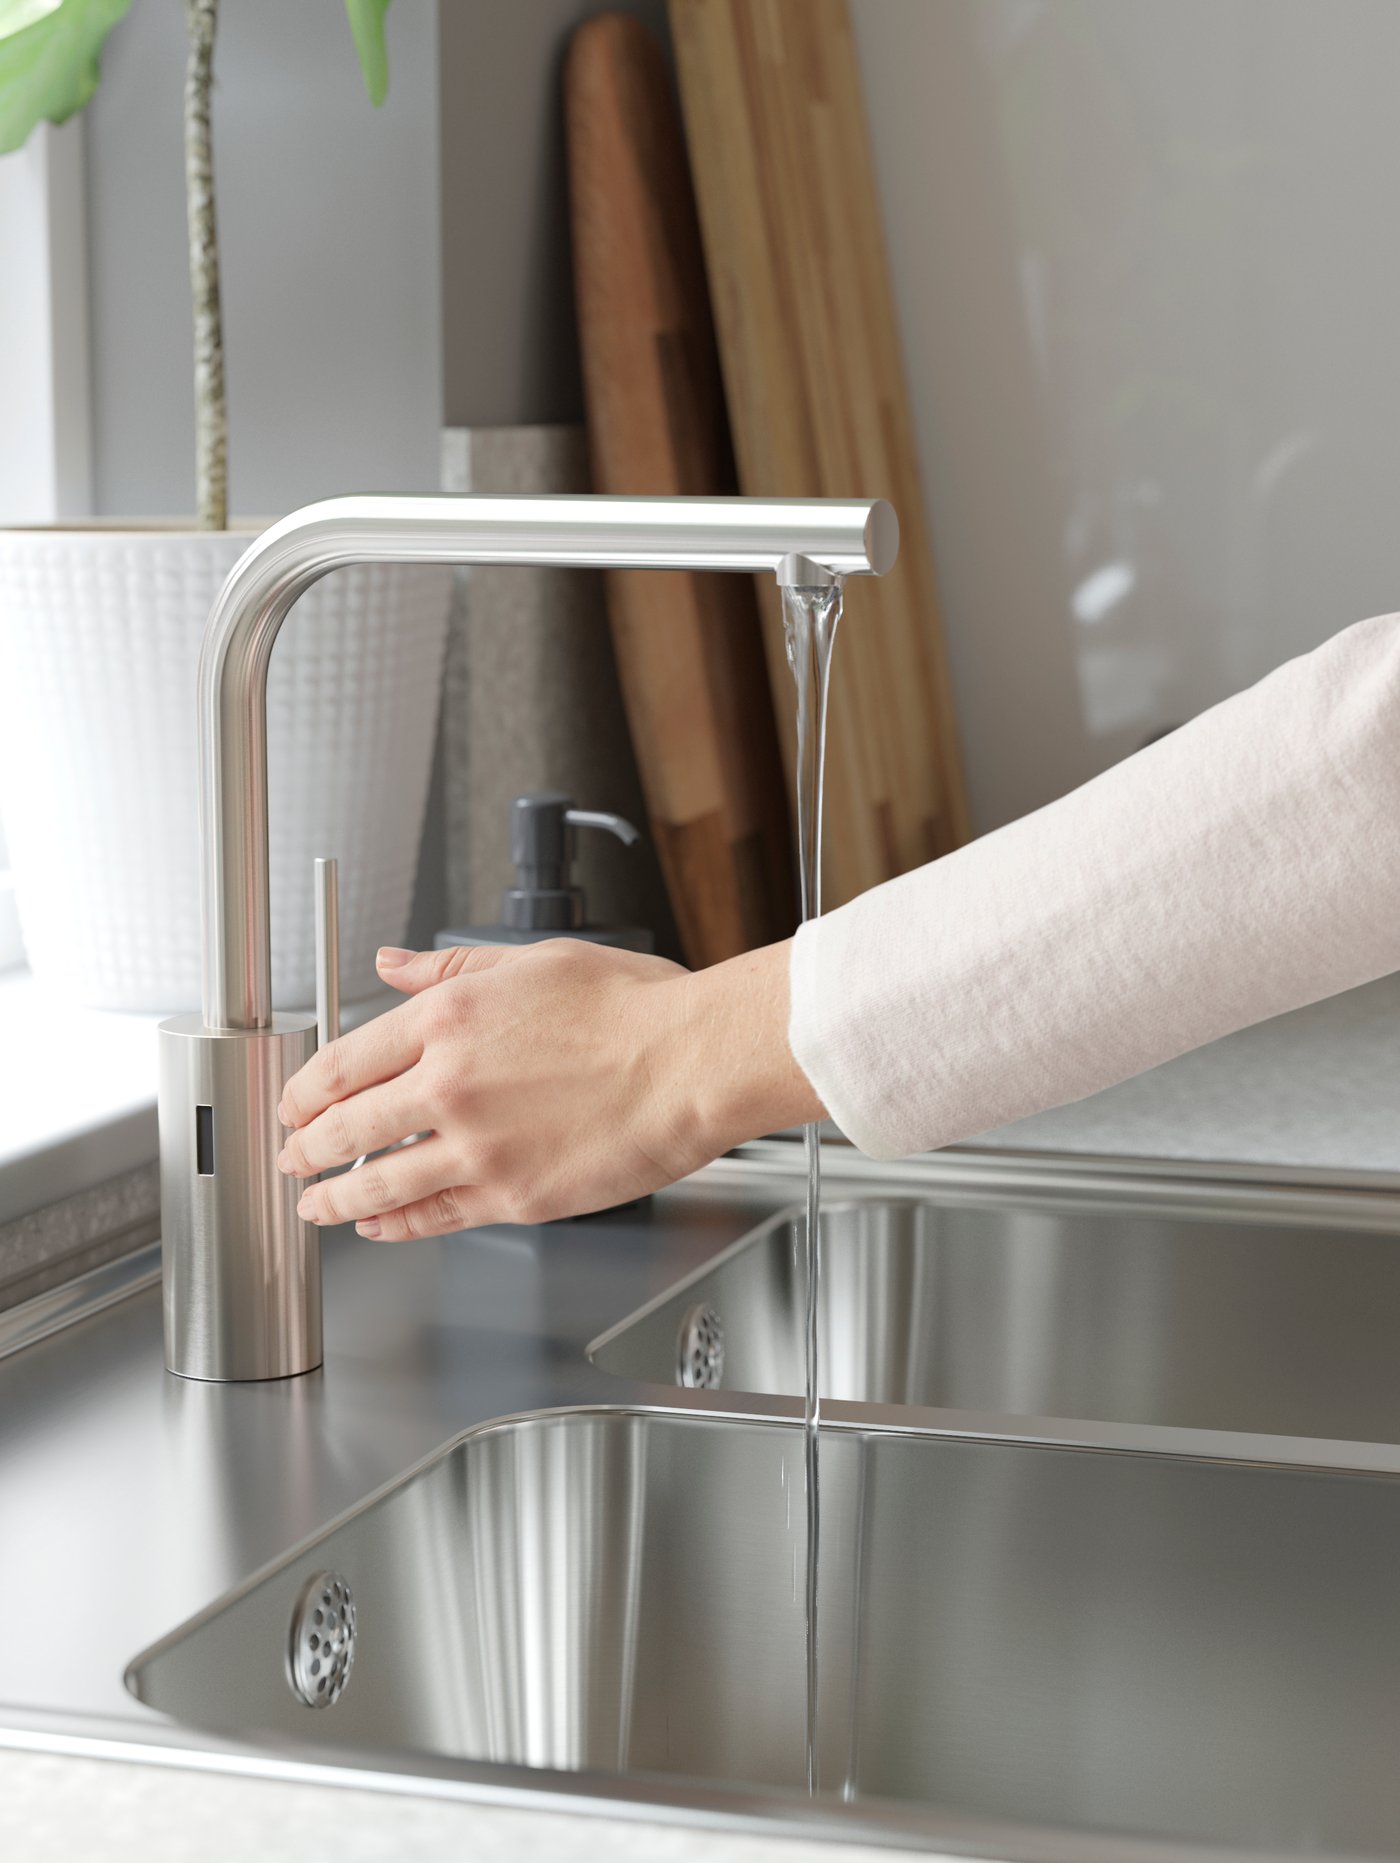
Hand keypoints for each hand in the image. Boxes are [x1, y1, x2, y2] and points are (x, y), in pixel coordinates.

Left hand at [276, 936, 821, 1239]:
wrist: (692, 1062)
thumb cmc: (633, 1008)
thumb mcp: (533, 961)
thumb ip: (449, 967)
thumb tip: (390, 962)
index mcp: (448, 1018)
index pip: (344, 1061)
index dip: (305, 1090)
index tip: (295, 1103)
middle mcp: (449, 1084)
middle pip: (344, 1126)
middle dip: (303, 1148)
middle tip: (290, 1158)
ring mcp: (477, 1146)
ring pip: (377, 1182)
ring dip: (334, 1198)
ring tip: (314, 1205)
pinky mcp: (512, 1197)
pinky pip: (432, 1217)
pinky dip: (393, 1226)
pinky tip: (378, 1226)